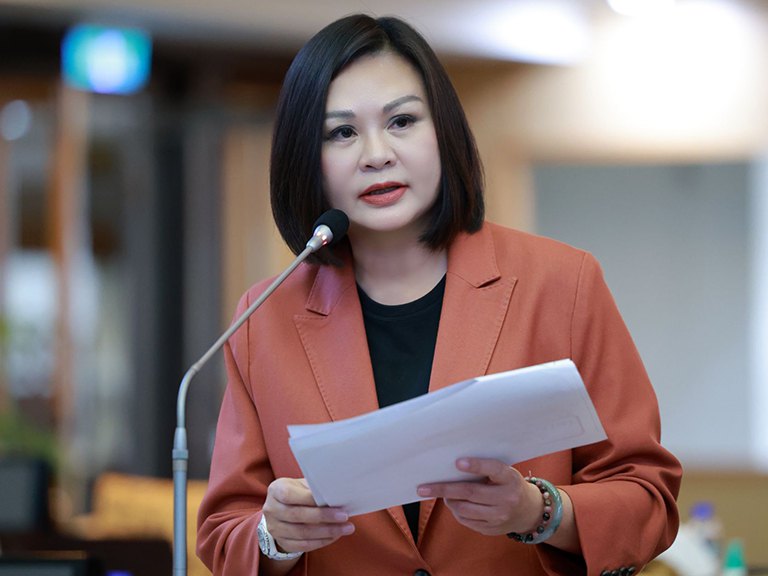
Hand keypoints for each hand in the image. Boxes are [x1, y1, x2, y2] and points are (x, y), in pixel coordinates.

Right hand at [262, 477, 354, 552]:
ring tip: (345, 528)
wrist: (283, 510)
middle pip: (298, 515)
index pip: (290, 495)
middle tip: (344, 516)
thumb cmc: (298, 493)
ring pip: (302, 533)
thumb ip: (315, 488)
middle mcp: (271, 509)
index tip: (332, 501)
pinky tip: (335, 536)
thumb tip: (337, 492)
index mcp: (276, 490)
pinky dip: (321, 541)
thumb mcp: (302, 485)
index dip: (310, 499)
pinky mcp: (282, 542)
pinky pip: (303, 545)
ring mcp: (275, 528)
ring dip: (327, 532)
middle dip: (324, 517)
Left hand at [416, 458, 542, 535]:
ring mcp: (499, 516)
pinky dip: (456, 511)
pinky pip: (466, 520)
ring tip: (444, 494)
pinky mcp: (492, 529)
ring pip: (464, 509)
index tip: (457, 462)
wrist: (529, 511)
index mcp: (510, 478)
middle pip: (470, 493)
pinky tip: (455, 504)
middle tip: (423, 488)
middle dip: (444, 489)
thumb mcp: (504, 473)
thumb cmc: (509, 484)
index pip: (493, 469)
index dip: (476, 465)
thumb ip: (485, 470)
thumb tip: (452, 467)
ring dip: (449, 501)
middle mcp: (507, 498)